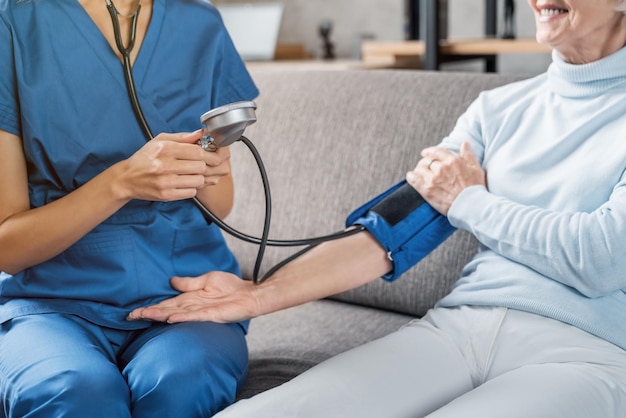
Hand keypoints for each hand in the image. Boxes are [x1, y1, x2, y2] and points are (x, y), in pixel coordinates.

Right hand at [115, 130, 230, 201]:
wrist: (127, 178)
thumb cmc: (145, 158)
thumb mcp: (159, 141)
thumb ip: (182, 137)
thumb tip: (201, 133)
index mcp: (164, 149)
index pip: (197, 151)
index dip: (206, 153)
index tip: (207, 154)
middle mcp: (164, 165)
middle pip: (200, 166)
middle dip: (203, 165)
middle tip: (199, 165)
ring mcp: (165, 182)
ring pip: (198, 180)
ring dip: (199, 177)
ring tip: (191, 174)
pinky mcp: (166, 195)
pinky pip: (191, 192)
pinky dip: (192, 188)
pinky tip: (185, 183)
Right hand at [127, 272, 261, 322]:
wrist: (249, 294)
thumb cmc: (231, 288)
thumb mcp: (206, 280)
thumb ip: (189, 282)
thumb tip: (172, 281)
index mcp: (190, 299)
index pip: (166, 304)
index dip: (151, 307)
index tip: (135, 311)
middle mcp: (192, 307)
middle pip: (167, 310)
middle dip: (149, 313)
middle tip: (131, 316)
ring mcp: (201, 312)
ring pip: (176, 314)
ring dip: (160, 316)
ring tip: (145, 316)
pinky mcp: (211, 315)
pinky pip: (194, 316)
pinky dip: (182, 317)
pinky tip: (170, 319)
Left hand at [406, 141, 485, 215]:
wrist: (470, 205)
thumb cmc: (475, 188)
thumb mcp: (476, 168)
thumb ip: (468, 155)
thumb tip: (465, 143)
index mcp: (452, 161)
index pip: (436, 151)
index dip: (429, 151)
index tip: (425, 153)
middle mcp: (441, 168)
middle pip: (427, 160)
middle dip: (424, 162)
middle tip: (423, 166)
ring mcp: (433, 179)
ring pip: (419, 168)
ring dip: (418, 169)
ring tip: (419, 172)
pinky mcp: (426, 190)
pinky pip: (413, 179)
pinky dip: (411, 177)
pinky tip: (411, 177)